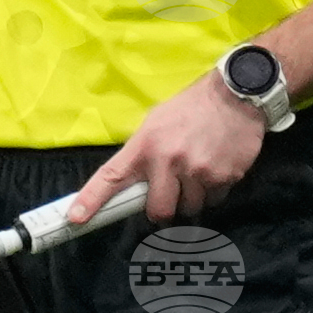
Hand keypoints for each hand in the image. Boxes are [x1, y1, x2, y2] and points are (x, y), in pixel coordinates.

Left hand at [68, 72, 262, 226]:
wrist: (236, 94)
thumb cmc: (193, 108)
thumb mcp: (157, 122)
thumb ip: (144, 152)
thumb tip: (133, 182)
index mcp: (145, 145)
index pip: (112, 176)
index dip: (92, 200)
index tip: (76, 218)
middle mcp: (168, 160)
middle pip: (158, 210)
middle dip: (164, 208)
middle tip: (171, 193)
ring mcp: (198, 171)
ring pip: (190, 208)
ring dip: (192, 198)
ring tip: (200, 171)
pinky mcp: (224, 177)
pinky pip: (214, 200)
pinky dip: (214, 190)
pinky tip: (217, 167)